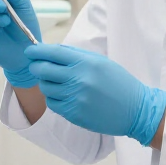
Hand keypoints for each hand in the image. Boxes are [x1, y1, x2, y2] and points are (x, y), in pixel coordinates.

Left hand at [24, 43, 165, 145]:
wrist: (136, 109)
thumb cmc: (118, 82)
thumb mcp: (100, 61)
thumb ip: (75, 55)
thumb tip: (50, 50)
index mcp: (86, 63)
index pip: (52, 53)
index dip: (36, 51)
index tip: (29, 51)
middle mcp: (78, 79)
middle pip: (43, 70)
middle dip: (36, 66)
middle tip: (37, 66)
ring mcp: (75, 98)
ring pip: (45, 88)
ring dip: (46, 83)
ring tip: (56, 82)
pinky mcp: (74, 114)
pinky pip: (52, 103)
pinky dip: (53, 98)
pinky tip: (63, 95)